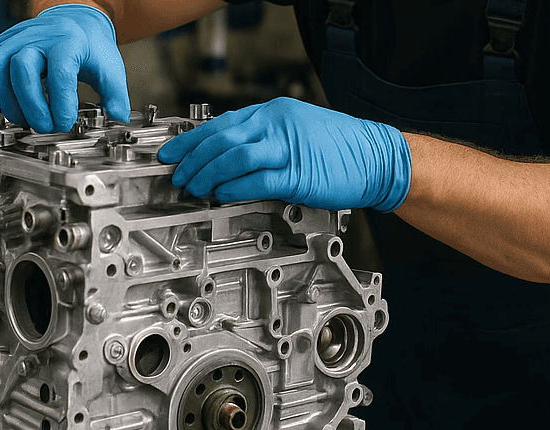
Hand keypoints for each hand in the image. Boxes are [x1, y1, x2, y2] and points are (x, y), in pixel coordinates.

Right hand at [0, 4, 129, 132]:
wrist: (74, 23)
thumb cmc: (90, 49)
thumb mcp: (110, 69)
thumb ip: (116, 96)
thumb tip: (119, 119)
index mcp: (68, 41)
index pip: (59, 72)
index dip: (59, 103)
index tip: (63, 124)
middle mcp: (37, 35)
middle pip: (20, 68)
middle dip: (30, 105)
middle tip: (42, 127)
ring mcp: (14, 38)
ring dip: (5, 101)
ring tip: (22, 119)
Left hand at [156, 97, 410, 211]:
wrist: (377, 157)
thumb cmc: (339, 149)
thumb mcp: (296, 131)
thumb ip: (263, 140)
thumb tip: (228, 157)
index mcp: (273, 112)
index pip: (220, 124)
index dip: (190, 140)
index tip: (171, 153)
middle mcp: (277, 125)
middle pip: (221, 139)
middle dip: (193, 160)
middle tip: (177, 176)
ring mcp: (288, 148)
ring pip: (234, 157)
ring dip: (208, 174)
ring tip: (194, 188)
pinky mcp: (299, 174)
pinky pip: (258, 180)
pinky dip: (234, 188)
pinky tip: (220, 195)